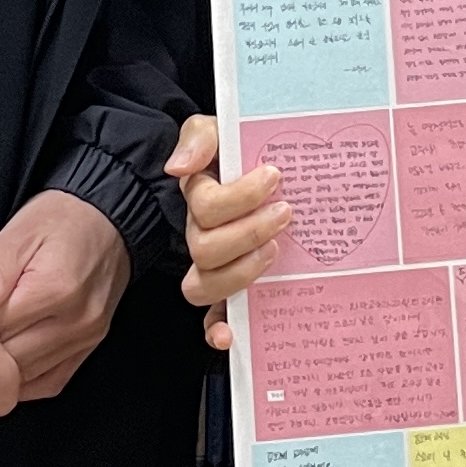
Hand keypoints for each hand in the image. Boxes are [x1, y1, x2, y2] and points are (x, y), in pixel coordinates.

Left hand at [0, 191, 131, 398]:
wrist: (107, 220)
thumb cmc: (60, 221)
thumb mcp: (19, 234)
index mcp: (55, 289)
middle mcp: (76, 320)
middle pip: (11, 358)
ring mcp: (87, 338)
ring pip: (28, 375)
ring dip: (1, 366)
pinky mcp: (91, 347)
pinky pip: (51, 382)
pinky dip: (25, 380)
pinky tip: (8, 365)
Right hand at [165, 111, 287, 351]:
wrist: (263, 170)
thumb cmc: (241, 153)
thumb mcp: (220, 131)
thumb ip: (200, 137)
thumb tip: (180, 166)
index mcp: (200, 198)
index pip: (205, 206)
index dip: (239, 196)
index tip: (273, 175)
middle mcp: (201, 235)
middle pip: (204, 249)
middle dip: (249, 232)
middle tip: (285, 212)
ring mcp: (214, 266)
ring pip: (205, 285)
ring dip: (241, 273)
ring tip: (276, 249)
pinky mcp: (231, 290)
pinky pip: (212, 317)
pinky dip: (217, 330)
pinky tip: (230, 335)